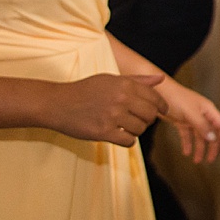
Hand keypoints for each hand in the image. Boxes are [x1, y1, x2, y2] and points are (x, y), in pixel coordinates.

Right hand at [39, 72, 165, 147]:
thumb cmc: (86, 90)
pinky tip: (119, 135)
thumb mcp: (111, 79)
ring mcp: (112, 116)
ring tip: (125, 127)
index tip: (162, 111)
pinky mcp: (103, 132)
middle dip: (149, 119)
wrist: (57, 103)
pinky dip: (127, 140)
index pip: (155, 98)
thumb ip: (138, 80)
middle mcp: (121, 98)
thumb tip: (161, 78)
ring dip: (136, 130)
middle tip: (140, 120)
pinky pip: (129, 141)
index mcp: (125, 84)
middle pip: (151, 115)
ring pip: (141, 129)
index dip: (162, 106)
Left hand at [153, 76, 219, 163]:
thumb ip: (202, 126)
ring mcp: (192, 118)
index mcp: (208, 110)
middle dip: (211, 147)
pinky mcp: (181, 120)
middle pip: (211, 133)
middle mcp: (202, 114)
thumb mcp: (191, 113)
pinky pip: (187, 135)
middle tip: (210, 160)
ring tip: (196, 160)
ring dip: (199, 148)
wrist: (157, 91)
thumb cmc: (176, 98)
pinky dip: (187, 143)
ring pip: (199, 136)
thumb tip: (213, 138)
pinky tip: (186, 152)